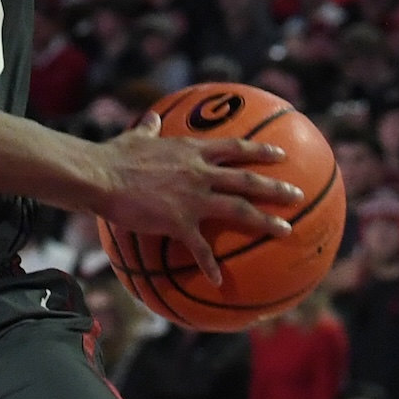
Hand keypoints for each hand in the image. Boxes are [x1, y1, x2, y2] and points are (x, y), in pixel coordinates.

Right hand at [95, 114, 301, 284]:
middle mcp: (200, 172)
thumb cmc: (114, 155)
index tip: (281, 156)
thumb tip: (152, 118)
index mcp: (191, 151)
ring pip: (239, 209)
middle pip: (247, 179)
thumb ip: (149, 129)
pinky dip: (211, 265)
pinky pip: (201, 248)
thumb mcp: (136, 137)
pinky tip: (219, 280)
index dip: (260, 152)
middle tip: (298, 194)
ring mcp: (193, 198)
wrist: (101, 176)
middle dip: (276, 187)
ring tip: (286, 230)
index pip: (235, 148)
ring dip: (265, 221)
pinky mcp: (179, 222)